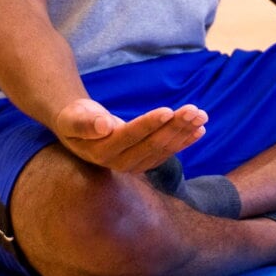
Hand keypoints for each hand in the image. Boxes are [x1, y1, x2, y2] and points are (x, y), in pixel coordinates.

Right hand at [54, 98, 207, 172]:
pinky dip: (184, 141)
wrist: (81, 130)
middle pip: (152, 144)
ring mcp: (135, 166)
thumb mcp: (73, 118)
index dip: (149, 124)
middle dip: (175, 126)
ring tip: (202, 115)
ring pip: (164, 148)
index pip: (130, 137)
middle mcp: (120, 163)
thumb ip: (85, 123)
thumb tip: (103, 125)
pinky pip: (168, 152)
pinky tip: (200, 130)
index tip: (168, 110)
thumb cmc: (76, 118)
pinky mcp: (145, 162)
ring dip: (184, 131)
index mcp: (103, 152)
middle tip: (194, 110)